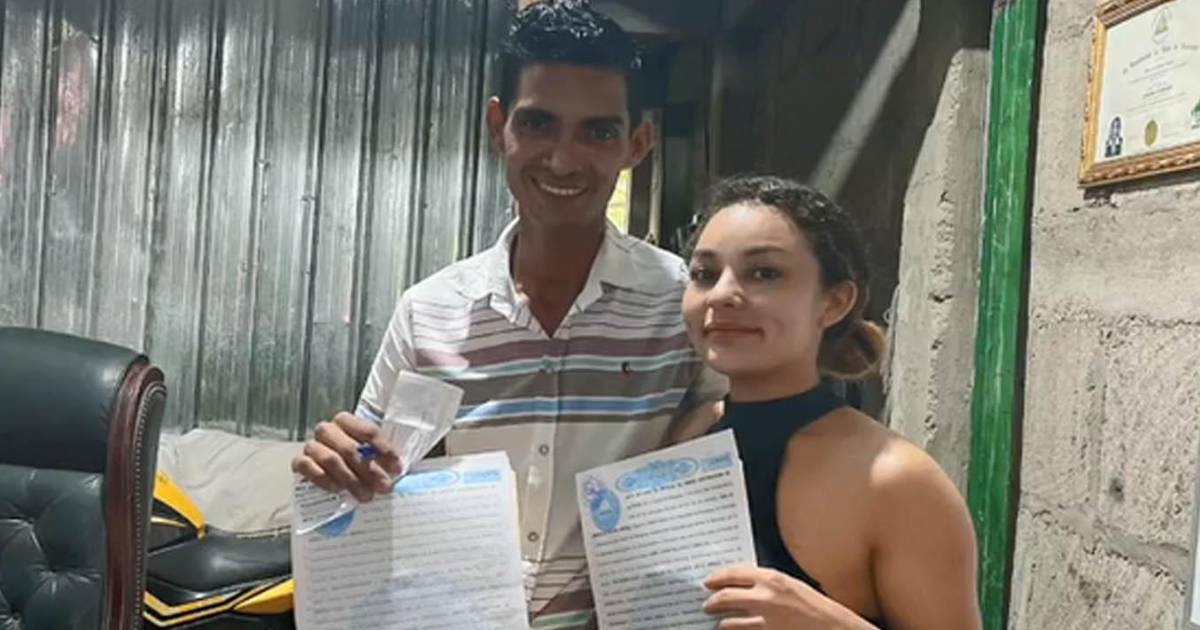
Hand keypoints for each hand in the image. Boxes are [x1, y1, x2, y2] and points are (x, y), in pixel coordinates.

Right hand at [290, 412, 402, 501]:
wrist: (334, 469)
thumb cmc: (357, 458)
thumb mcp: (373, 454)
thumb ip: (382, 457)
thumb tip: (395, 469)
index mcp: (346, 421)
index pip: (368, 430)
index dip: (384, 449)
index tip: (397, 467)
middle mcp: (326, 430)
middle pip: (349, 448)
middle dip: (369, 470)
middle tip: (384, 487)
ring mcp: (311, 446)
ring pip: (330, 459)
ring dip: (350, 479)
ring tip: (365, 495)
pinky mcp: (299, 462)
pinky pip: (306, 468)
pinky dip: (323, 479)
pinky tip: (338, 489)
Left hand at [703, 566, 875, 629]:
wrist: (832, 628)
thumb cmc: (815, 608)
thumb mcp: (791, 586)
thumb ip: (767, 583)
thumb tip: (742, 584)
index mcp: (772, 579)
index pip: (733, 574)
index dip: (716, 578)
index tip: (708, 582)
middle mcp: (765, 598)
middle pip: (725, 597)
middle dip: (712, 602)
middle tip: (707, 604)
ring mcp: (764, 621)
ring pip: (729, 623)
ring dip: (722, 623)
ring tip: (720, 623)